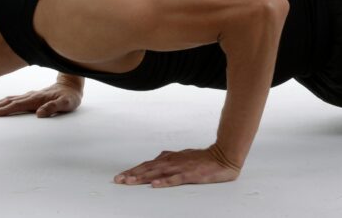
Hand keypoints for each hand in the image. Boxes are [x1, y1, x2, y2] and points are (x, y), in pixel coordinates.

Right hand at [0, 83, 81, 117]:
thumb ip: (53, 107)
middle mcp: (30, 96)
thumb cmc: (69, 96)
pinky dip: (1, 101)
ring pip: (8, 99)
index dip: (4, 110)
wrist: (71, 85)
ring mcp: (29, 95)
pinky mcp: (29, 96)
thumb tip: (39, 114)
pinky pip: (12, 99)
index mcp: (37, 99)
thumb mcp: (66, 103)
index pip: (17, 105)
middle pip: (8, 101)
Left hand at [114, 145, 240, 187]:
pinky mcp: (190, 175)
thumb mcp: (184, 155)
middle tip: (118, 180)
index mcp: (170, 158)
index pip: (147, 165)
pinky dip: (164, 182)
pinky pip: (175, 179)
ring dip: (143, 177)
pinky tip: (154, 185)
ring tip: (130, 182)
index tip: (121, 176)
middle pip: (148, 169)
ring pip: (158, 173)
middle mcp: (172, 162)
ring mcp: (181, 168)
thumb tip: (159, 157)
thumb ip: (171, 157)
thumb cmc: (203, 158)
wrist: (223, 156)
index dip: (134, 170)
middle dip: (132, 175)